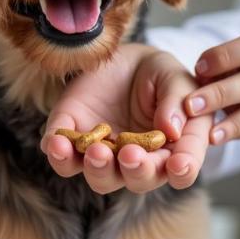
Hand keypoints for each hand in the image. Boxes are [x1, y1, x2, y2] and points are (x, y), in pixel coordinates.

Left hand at [41, 44, 212, 193]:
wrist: (120, 58)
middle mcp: (138, 161)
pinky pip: (63, 158)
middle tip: (130, 155)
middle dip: (136, 171)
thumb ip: (177, 102)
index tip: (177, 164)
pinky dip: (58, 154)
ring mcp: (104, 155)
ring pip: (100, 178)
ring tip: (96, 151)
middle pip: (138, 180)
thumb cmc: (158, 74)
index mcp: (171, 150)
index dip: (182, 170)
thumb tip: (171, 130)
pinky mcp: (73, 140)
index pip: (181, 170)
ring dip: (98, 169)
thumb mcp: (175, 79)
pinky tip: (57, 141)